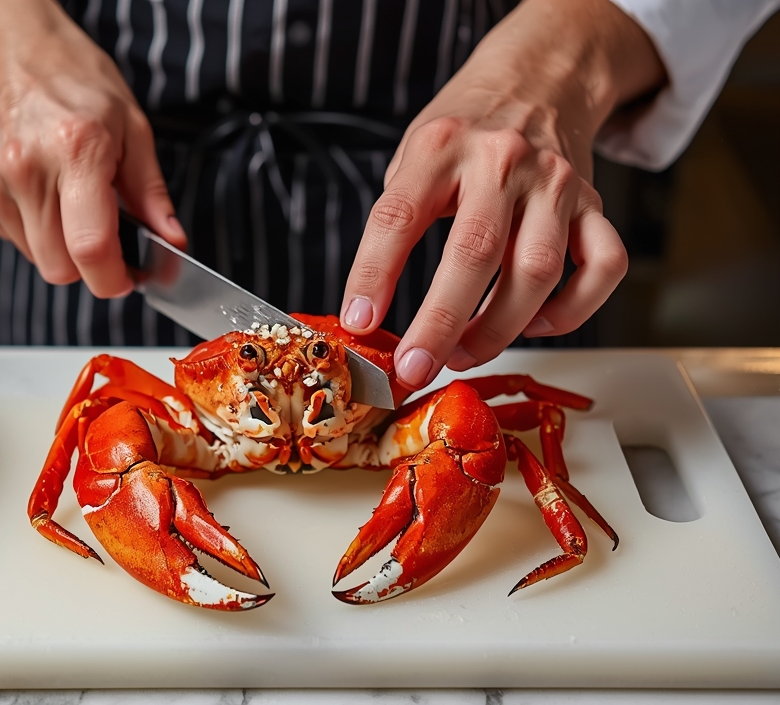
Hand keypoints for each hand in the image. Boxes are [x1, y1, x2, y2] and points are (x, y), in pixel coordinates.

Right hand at [0, 0, 185, 296]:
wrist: (5, 49)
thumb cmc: (72, 81)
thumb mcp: (132, 127)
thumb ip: (152, 194)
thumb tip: (172, 242)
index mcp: (75, 151)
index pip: (91, 249)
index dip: (114, 278)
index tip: (128, 278)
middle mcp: (26, 169)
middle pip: (60, 268)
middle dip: (88, 264)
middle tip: (103, 232)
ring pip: (36, 258)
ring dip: (59, 245)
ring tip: (68, 197)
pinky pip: (13, 239)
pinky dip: (33, 228)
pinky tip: (40, 191)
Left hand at [340, 0, 664, 388]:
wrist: (538, 79)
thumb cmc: (465, 133)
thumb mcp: (414, 155)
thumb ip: (396, 221)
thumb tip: (371, 310)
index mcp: (441, 148)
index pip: (397, 215)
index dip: (373, 273)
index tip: (359, 322)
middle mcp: (502, 161)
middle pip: (474, 252)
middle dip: (440, 323)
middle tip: (415, 368)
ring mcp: (554, 184)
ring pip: (538, 271)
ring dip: (498, 329)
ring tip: (462, 354)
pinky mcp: (594, 204)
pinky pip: (603, 268)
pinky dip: (570, 312)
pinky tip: (535, 323)